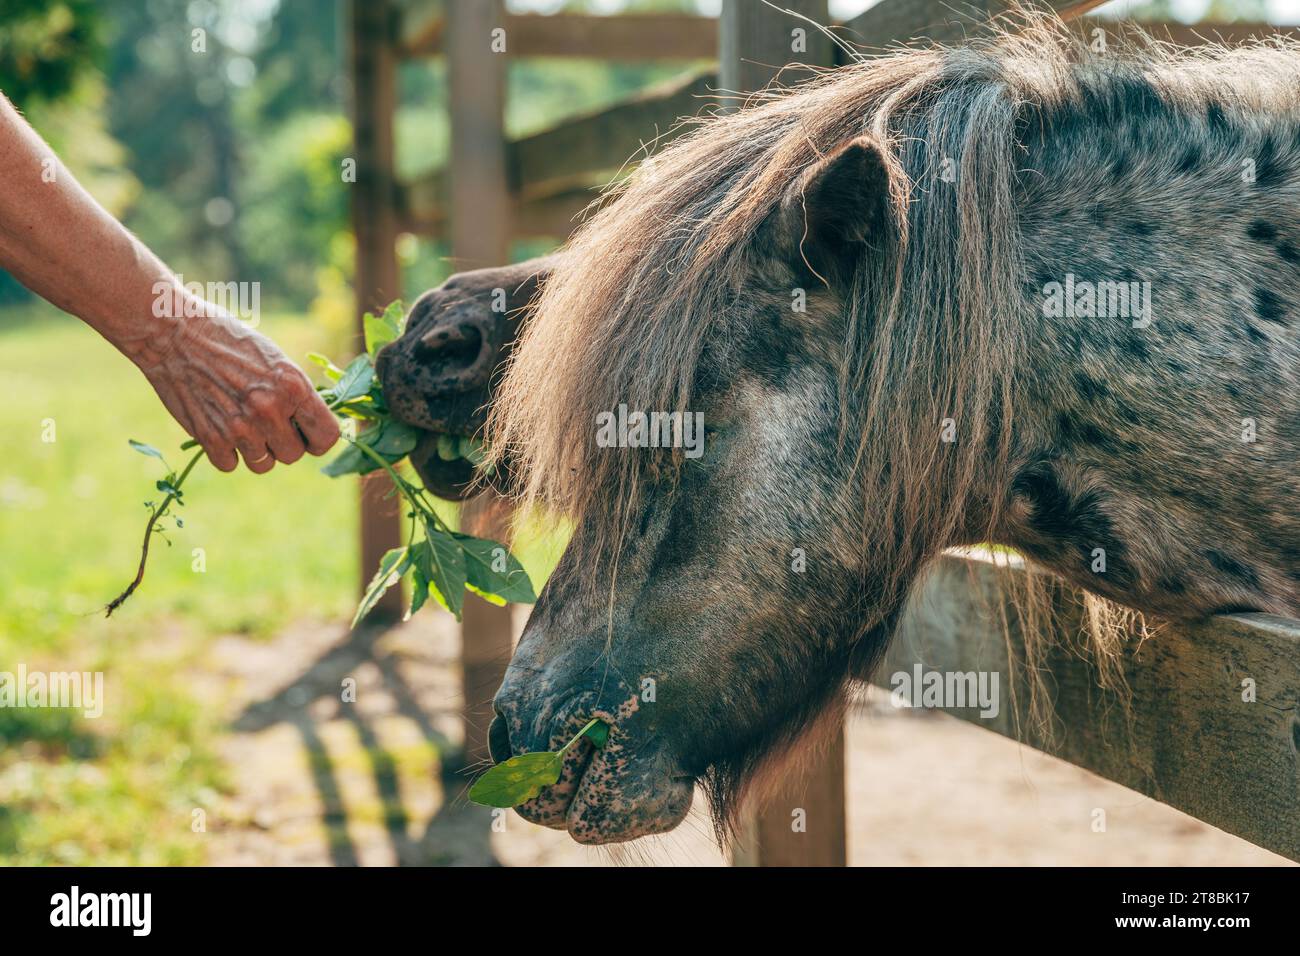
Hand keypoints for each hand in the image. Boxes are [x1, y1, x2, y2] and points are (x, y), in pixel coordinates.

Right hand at [135, 303, 339, 472]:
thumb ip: (296, 394)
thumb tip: (313, 425)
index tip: (308, 435)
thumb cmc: (229, 341)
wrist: (174, 333)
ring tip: (243, 424)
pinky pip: (230, 465)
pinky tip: (220, 428)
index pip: (327, 436)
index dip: (318, 439)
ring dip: (256, 450)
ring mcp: (239, 427)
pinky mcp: (209, 438)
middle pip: (294, 456)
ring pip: (263, 465)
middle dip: (285, 443)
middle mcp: (270, 410)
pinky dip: (226, 453)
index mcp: (293, 386)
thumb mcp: (275, 359)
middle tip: (269, 425)